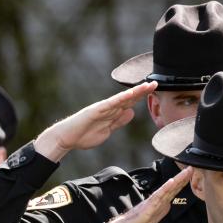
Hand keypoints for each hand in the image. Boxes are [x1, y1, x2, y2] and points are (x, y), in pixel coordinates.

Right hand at [33, 82, 156, 162]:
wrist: (67, 138)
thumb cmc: (84, 135)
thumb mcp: (107, 130)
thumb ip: (118, 121)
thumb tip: (131, 112)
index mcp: (111, 113)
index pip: (129, 103)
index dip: (141, 97)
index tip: (153, 91)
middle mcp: (108, 108)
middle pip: (128, 98)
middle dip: (142, 91)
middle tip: (155, 84)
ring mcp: (102, 108)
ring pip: (121, 99)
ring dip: (135, 93)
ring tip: (147, 86)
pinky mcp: (95, 111)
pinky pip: (110, 104)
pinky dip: (120, 99)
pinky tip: (130, 95)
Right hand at [106, 167, 191, 222]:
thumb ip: (159, 214)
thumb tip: (167, 207)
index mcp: (158, 206)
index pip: (172, 192)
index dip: (181, 184)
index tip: (190, 176)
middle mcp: (155, 202)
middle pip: (172, 188)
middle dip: (183, 178)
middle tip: (193, 167)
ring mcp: (151, 203)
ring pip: (167, 189)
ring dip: (178, 179)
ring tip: (187, 170)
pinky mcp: (147, 207)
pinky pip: (158, 196)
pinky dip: (165, 188)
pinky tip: (172, 181)